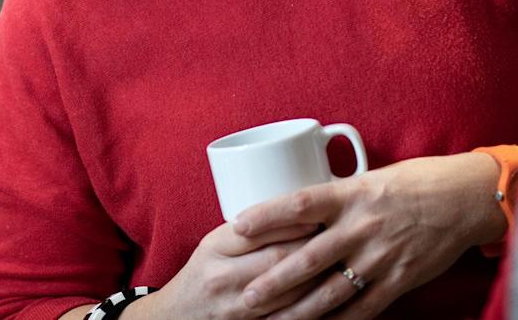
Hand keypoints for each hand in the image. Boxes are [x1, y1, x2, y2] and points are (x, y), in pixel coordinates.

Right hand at [122, 221, 321, 319]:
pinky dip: (308, 307)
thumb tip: (298, 208)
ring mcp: (235, 307)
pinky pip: (285, 318)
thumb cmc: (204, 273)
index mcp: (214, 247)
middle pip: (277, 259)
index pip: (259, 229)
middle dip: (312, 246)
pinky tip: (326, 295)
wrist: (177, 316)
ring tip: (340, 262)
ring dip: (318, 277)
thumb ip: (249, 230)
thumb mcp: (215, 244)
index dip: (292, 223)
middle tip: (337, 235)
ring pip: (288, 292)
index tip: (318, 214)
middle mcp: (222, 277)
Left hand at [231, 152, 504, 319]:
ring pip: (331, 291)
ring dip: (299, 310)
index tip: (237, 225)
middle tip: (245, 296)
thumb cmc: (415, 182)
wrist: (464, 199)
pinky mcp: (398, 279)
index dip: (267, 216)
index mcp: (352, 194)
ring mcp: (380, 257)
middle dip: (273, 281)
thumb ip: (337, 197)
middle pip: (308, 258)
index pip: (300, 204)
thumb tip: (300, 209)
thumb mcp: (370, 179)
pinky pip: (364, 308)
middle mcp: (362, 226)